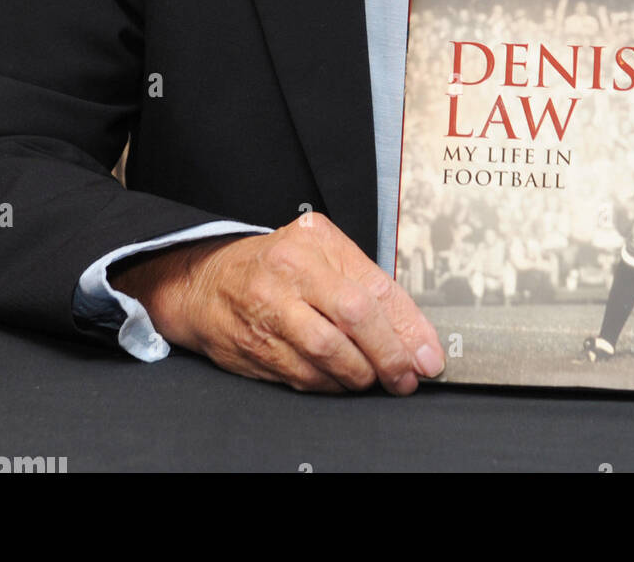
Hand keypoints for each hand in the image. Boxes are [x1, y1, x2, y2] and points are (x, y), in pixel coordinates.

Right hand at [110, 212, 444, 393]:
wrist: (205, 282)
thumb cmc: (272, 263)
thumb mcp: (320, 249)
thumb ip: (364, 278)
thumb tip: (411, 327)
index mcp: (312, 247)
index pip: (371, 288)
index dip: (407, 326)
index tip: (428, 353)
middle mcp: (289, 278)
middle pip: (353, 320)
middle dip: (389, 355)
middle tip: (408, 375)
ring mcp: (269, 315)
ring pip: (328, 356)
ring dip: (361, 375)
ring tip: (378, 379)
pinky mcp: (256, 350)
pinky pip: (304, 377)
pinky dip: (332, 385)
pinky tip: (345, 382)